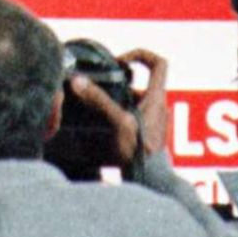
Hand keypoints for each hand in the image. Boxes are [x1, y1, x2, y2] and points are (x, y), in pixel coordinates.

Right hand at [69, 48, 169, 170]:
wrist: (152, 181)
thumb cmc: (141, 153)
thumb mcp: (118, 123)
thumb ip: (99, 101)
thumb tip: (77, 81)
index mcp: (156, 98)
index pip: (159, 64)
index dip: (141, 55)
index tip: (121, 62)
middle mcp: (159, 107)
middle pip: (144, 82)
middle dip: (123, 81)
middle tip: (104, 86)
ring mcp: (155, 122)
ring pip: (139, 100)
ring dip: (122, 99)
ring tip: (102, 107)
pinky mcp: (149, 135)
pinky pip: (137, 116)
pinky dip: (123, 114)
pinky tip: (107, 126)